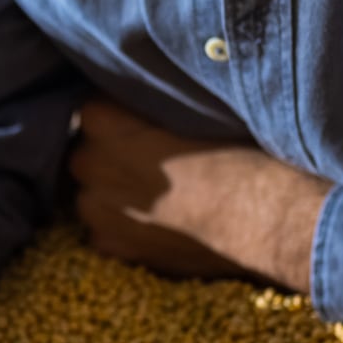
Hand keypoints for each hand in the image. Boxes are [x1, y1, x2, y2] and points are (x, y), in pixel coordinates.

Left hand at [68, 98, 330, 291]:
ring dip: (115, 191)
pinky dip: (125, 226)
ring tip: (159, 194)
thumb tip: (149, 98)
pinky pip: (107, 227)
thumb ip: (155, 103)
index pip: (95, 106)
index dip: (122, 115)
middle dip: (112, 153)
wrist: (257, 213)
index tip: (148, 122)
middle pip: (90, 150)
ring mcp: (93, 207)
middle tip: (157, 159)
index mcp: (99, 119)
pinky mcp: (108, 243)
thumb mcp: (191, 108)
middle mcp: (85, 161)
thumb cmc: (232, 150)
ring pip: (95, 191)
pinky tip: (158, 222)